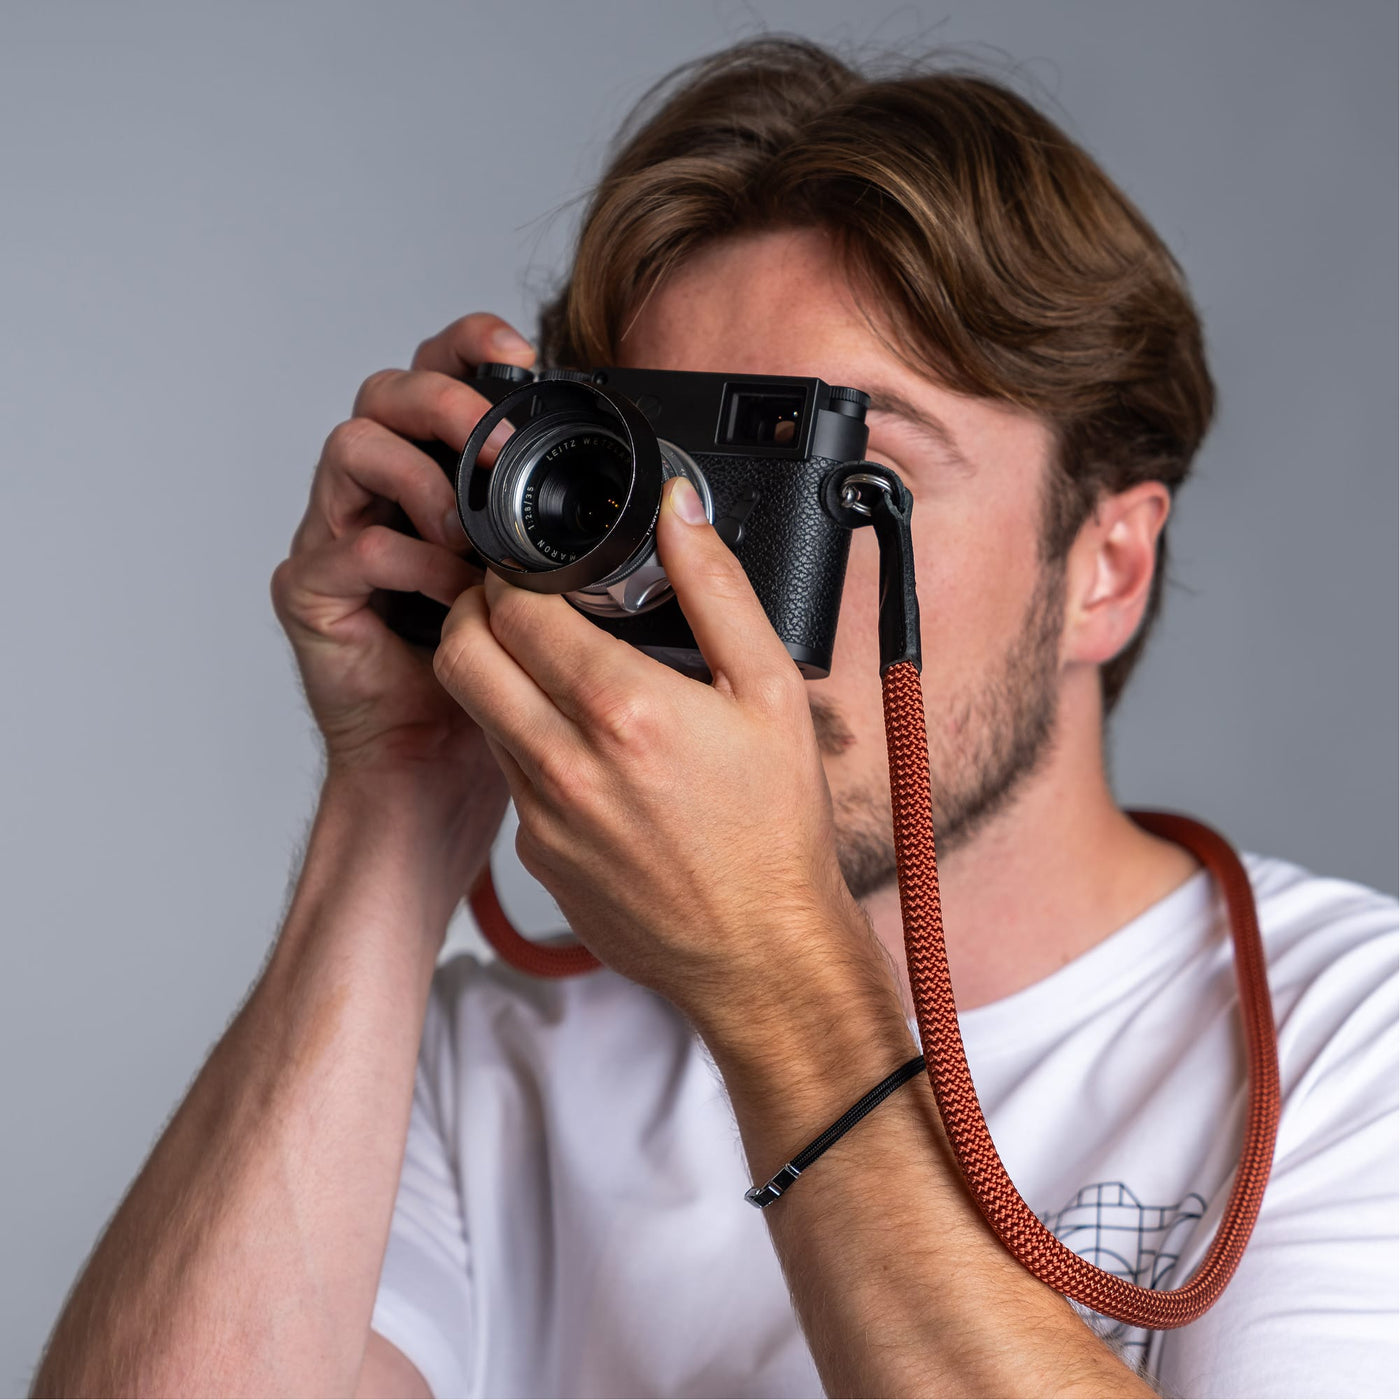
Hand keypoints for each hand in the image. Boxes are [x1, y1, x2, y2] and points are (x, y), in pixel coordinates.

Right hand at [271, 312, 529, 821]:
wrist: (440, 764)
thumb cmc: (498, 676)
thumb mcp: (547, 590)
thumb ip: (564, 534)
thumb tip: (659, 501)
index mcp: (438, 472)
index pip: (441, 376)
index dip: (471, 348)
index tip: (522, 353)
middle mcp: (382, 490)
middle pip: (386, 392)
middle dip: (447, 403)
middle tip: (497, 445)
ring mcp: (338, 533)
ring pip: (353, 450)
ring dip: (421, 478)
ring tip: (471, 529)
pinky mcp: (313, 589)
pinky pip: (349, 547)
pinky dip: (406, 560)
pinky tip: (450, 591)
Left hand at [431, 477, 890, 1034]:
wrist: (760, 952)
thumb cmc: (773, 830)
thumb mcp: (770, 691)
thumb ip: (715, 588)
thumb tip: (677, 513)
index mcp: (622, 710)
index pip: (514, 610)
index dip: (511, 573)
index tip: (531, 566)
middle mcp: (565, 764)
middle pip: (460, 654)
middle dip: (472, 610)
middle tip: (513, 602)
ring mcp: (541, 817)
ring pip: (478, 715)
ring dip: (497, 678)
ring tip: (552, 669)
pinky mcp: (536, 858)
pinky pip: (510, 778)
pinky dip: (528, 745)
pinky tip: (584, 750)